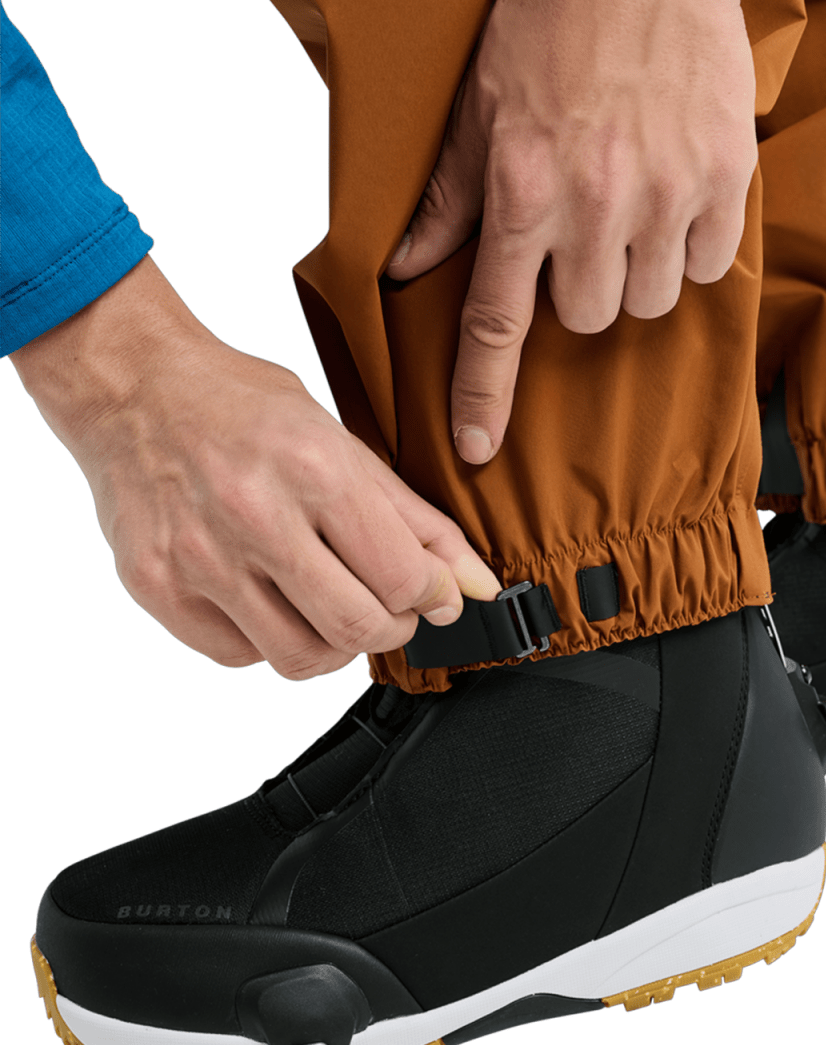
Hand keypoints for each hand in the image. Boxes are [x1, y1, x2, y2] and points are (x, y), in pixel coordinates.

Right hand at [11, 258, 500, 678]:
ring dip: (334, 643)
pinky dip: (269, 640)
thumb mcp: (343, 442)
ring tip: (331, 605)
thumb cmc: (243, 406)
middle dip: (392, 628)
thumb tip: (473, 584)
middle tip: (389, 607)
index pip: (402, 578)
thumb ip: (414, 519)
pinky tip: (271, 600)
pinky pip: (239, 656)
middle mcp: (254, 517)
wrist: (133, 386)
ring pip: (299, 657)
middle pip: (355, 628)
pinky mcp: (157, 587)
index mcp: (313, 470)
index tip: (434, 596)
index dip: (433, 598)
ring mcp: (199, 558)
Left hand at [388, 0, 756, 464]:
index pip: (496, 320)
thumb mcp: (478, 109)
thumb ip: (448, 200)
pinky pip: (708, 265)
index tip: (475, 449)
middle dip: (579, 294)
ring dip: (635, 274)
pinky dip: (691, 249)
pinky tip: (675, 201)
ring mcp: (667, 193)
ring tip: (630, 213)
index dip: (483, 394)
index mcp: (524, 190)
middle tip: (581, 240)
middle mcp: (595, 202)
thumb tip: (403, 266)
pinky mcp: (724, 178)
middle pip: (587, 320)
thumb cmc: (552, 22)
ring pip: (651, 300)